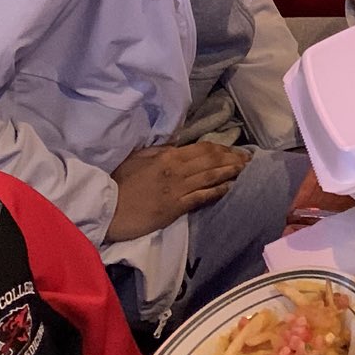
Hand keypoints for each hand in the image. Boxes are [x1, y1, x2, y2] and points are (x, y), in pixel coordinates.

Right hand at [105, 143, 247, 240]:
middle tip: (247, 159)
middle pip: (212, 160)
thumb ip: (159, 150)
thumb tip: (177, 146)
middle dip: (232, 158)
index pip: (203, 148)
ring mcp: (178, 189)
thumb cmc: (119, 181)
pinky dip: (218, 191)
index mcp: (169, 155)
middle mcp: (178, 169)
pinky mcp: (176, 208)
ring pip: (211, 176)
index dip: (221, 148)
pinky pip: (202, 197)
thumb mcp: (138, 157)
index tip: (234, 149)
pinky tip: (229, 188)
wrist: (108, 208)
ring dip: (230, 172)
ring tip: (244, 170)